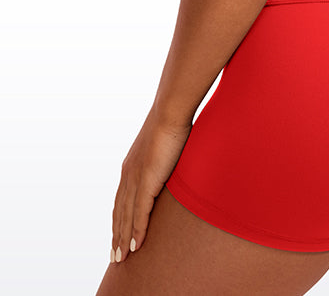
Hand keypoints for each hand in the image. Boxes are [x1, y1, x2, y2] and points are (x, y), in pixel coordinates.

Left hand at [109, 105, 191, 262]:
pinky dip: (136, 231)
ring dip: (122, 239)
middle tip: (114, 256)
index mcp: (131, 165)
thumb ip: (165, 157)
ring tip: (121, 258)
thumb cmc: (173, 120)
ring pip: (125, 217)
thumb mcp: (165, 143)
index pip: (121, 198)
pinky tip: (135, 246)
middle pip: (119, 211)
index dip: (119, 218)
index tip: (117, 234)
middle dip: (116, 234)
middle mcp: (128, 174)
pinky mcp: (146, 181)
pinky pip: (139, 213)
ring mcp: (135, 178)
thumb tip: (174, 159)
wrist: (171, 110)